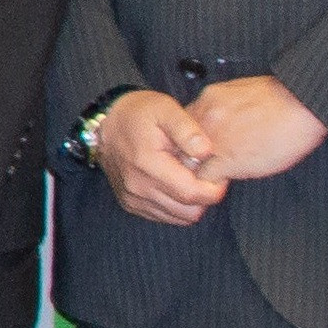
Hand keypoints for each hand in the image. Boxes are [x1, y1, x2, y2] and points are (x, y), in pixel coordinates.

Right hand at [90, 90, 229, 226]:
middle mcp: (138, 187)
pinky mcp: (131, 204)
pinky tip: (176, 184)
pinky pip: (165, 216)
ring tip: (191, 177)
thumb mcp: (166, 109)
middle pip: (189, 211)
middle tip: (207, 174)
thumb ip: (188, 130)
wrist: (107, 123)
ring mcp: (133, 199)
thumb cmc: (140, 113)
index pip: (192, 193)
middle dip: (206, 196)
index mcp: (148, 163)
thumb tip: (207, 153)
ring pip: (179, 217)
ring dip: (192, 202)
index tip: (219, 174)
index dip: (214, 188)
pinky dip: (177, 205)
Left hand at [186, 74, 327, 182]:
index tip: (197, 151)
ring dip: (196, 175)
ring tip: (206, 181)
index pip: (182, 125)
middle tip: (196, 170)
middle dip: (186, 159)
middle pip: (178, 145)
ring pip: (188, 164)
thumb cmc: (284, 98)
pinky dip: (209, 186)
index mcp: (209, 99)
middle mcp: (205, 118)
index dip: (188, 142)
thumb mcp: (243, 92)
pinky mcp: (227, 160)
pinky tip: (220, 187)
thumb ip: (226, 106)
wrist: (303, 104)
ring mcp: (213, 140)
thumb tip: (224, 119)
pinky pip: (205, 180)